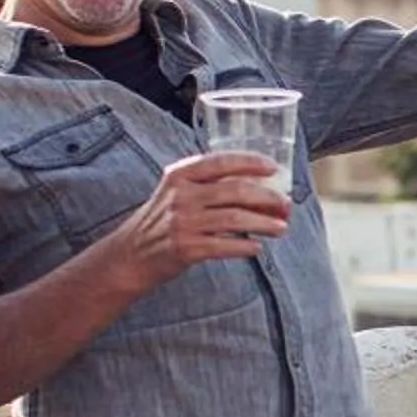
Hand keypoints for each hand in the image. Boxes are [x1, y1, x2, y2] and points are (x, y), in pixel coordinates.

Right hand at [105, 153, 290, 291]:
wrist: (130, 255)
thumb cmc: (162, 221)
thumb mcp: (176, 193)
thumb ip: (208, 185)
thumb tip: (259, 189)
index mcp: (179, 175)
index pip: (220, 161)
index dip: (250, 162)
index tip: (273, 168)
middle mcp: (180, 195)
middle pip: (234, 190)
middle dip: (266, 197)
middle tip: (285, 204)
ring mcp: (182, 222)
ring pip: (235, 218)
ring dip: (264, 223)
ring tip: (281, 228)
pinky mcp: (186, 248)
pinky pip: (225, 245)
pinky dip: (245, 246)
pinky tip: (257, 247)